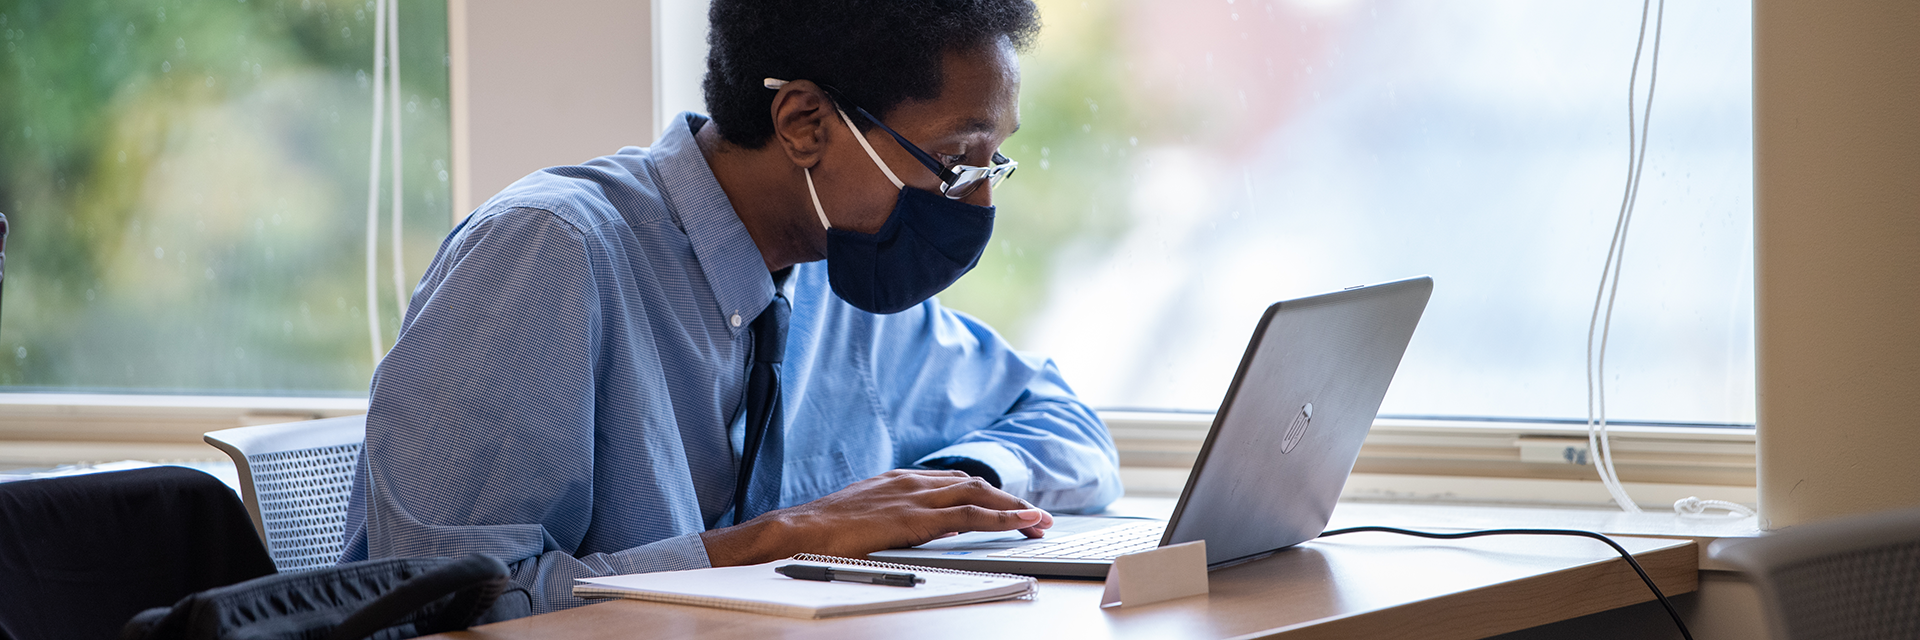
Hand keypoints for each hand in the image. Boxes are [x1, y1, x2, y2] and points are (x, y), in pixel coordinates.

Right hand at [700, 469, 1052, 565]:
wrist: (797, 531)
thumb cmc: (823, 531)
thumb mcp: (865, 517)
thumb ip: (893, 517)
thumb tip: (917, 530)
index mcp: (900, 480)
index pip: (954, 481)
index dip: (986, 494)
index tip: (1006, 505)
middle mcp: (912, 481)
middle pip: (974, 485)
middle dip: (1008, 500)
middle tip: (1035, 516)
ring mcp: (915, 496)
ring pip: (979, 495)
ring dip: (1014, 508)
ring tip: (1038, 521)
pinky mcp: (915, 517)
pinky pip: (970, 515)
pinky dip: (1002, 517)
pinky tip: (1021, 523)